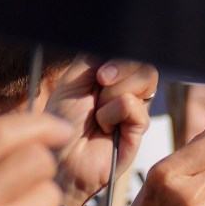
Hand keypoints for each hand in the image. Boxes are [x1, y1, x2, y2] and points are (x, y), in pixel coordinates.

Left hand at [45, 58, 157, 205]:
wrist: (59, 158)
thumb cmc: (62, 122)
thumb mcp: (73, 80)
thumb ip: (94, 58)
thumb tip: (119, 47)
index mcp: (112, 75)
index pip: (132, 52)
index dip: (119, 57)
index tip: (99, 72)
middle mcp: (127, 88)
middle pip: (144, 62)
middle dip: (118, 72)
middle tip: (99, 87)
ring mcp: (136, 107)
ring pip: (145, 78)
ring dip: (112, 95)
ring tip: (99, 114)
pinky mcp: (140, 127)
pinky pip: (135, 105)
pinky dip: (113, 114)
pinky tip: (105, 128)